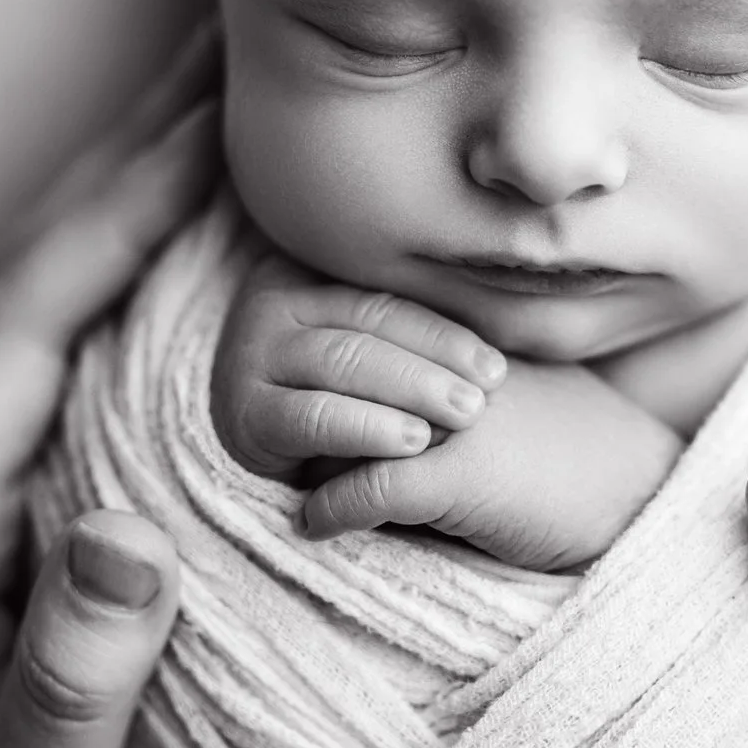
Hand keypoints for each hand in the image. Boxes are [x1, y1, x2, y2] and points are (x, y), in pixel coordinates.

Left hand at [0, 32, 222, 747]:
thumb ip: (68, 686)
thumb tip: (125, 538)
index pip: (17, 331)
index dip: (109, 216)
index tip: (201, 125)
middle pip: (26, 277)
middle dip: (124, 157)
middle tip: (220, 49)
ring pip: (44, 297)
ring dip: (126, 193)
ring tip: (217, 104)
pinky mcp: (4, 505)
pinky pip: (69, 346)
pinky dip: (129, 265)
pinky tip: (192, 238)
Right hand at [210, 256, 506, 480]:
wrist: (273, 474)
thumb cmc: (346, 407)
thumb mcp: (374, 358)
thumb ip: (411, 336)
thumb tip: (505, 309)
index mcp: (306, 273)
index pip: (388, 298)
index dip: (447, 332)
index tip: (500, 367)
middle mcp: (270, 304)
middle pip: (369, 324)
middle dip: (435, 362)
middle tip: (486, 396)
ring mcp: (246, 356)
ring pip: (345, 362)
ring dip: (411, 392)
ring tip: (463, 416)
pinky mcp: (242, 415)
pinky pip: (313, 416)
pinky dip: (367, 428)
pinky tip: (410, 443)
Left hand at [302, 355, 682, 572]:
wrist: (641, 490)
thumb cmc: (577, 447)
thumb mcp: (507, 394)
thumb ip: (444, 381)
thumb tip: (373, 401)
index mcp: (463, 340)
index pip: (363, 331)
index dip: (320, 357)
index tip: (288, 385)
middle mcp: (451, 367)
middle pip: (341, 374)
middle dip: (304, 407)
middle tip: (270, 442)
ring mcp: (452, 420)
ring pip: (341, 427)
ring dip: (308, 458)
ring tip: (287, 481)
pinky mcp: (457, 477)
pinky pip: (362, 490)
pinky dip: (329, 510)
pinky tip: (313, 524)